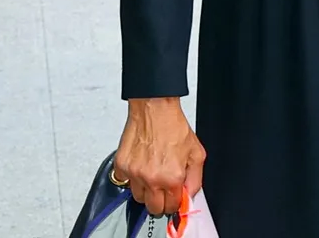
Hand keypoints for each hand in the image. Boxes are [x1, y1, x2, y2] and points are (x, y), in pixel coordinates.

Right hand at [113, 98, 204, 216]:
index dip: (175, 202)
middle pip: (153, 209)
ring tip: (153, 171)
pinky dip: (133, 177)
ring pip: (138, 197)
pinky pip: (125, 182)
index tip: (175, 196)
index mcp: (172, 177)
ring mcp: (134, 174)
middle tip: (164, 187)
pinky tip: (142, 164)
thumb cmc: (174, 126)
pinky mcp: (122, 166)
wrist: (155, 109)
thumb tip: (189, 195)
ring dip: (146, 189)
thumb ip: (195, 179)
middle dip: (161, 200)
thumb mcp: (197, 153)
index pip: (171, 207)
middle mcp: (152, 179)